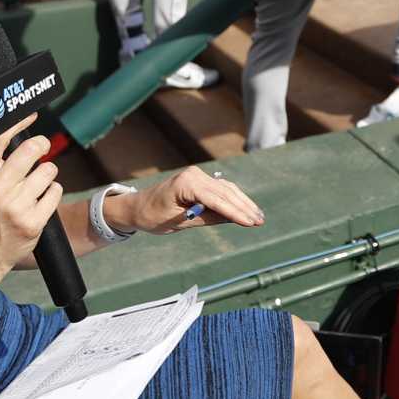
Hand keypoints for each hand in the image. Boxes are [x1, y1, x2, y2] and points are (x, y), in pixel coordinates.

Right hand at [0, 116, 61, 286]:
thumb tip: (5, 130)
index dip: (16, 122)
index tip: (30, 115)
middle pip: (31, 149)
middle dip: (42, 145)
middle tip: (41, 148)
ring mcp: (16, 207)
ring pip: (48, 170)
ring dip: (48, 174)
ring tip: (37, 184)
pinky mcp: (33, 222)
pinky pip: (56, 192)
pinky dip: (53, 193)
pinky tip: (41, 201)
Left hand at [123, 166, 262, 233]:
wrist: (137, 207)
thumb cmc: (153, 217)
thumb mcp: (179, 222)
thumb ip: (206, 218)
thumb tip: (232, 218)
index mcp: (186, 184)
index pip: (217, 199)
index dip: (236, 212)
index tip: (251, 223)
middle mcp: (194, 175)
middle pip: (225, 192)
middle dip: (244, 208)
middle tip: (260, 221)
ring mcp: (197, 175)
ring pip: (226, 189)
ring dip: (243, 203)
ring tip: (258, 217)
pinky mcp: (199, 180)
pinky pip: (221, 189)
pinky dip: (233, 199)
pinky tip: (246, 208)